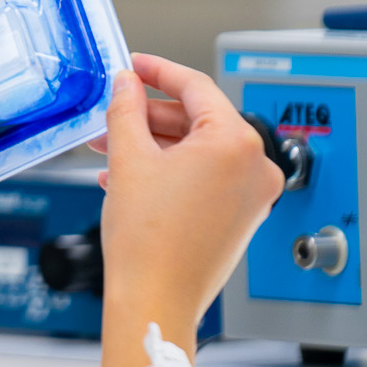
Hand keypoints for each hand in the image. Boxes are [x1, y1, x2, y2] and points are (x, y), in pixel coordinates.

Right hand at [93, 53, 282, 366]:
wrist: (156, 301)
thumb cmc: (149, 243)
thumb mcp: (129, 158)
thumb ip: (126, 109)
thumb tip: (126, 84)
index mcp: (236, 143)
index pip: (196, 87)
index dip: (158, 71)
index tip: (135, 65)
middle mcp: (255, 166)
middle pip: (198, 119)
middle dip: (149, 116)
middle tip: (114, 112)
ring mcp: (252, 195)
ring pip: (198, 150)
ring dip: (154, 145)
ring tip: (111, 149)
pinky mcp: (241, 218)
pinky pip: (206, 177)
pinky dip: (171, 170)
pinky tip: (131, 176)